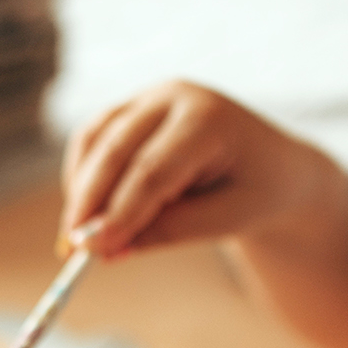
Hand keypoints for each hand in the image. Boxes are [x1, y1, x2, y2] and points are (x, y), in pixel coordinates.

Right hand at [59, 80, 347, 259]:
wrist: (274, 164)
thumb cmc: (257, 192)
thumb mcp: (226, 220)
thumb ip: (169, 231)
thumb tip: (106, 249)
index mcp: (210, 119)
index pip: (152, 169)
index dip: (119, 211)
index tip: (92, 250)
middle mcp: (174, 97)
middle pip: (116, 150)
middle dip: (89, 203)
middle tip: (74, 250)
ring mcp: (149, 97)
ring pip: (95, 140)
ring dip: (80, 190)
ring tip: (78, 241)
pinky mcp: (131, 109)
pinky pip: (93, 139)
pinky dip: (83, 177)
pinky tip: (86, 216)